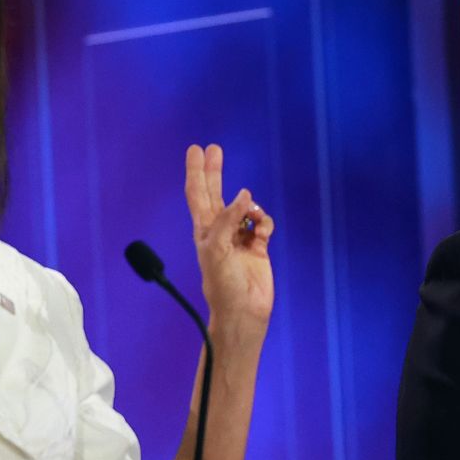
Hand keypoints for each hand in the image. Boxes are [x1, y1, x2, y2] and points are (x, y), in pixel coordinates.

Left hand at [184, 143, 273, 338]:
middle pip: (216, 192)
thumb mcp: (217, 248)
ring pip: (245, 207)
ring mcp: (239, 237)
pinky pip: (263, 223)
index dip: (196, 171)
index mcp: (204, 229)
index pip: (197, 193)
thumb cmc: (223, 284)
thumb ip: (228, 218)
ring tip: (253, 220)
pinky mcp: (258, 246)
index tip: (195, 149)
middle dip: (215, 171)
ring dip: (250, 206)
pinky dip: (264, 221)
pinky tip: (262, 231)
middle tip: (214, 148)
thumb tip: (244, 195)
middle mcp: (220, 230)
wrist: (243, 310)